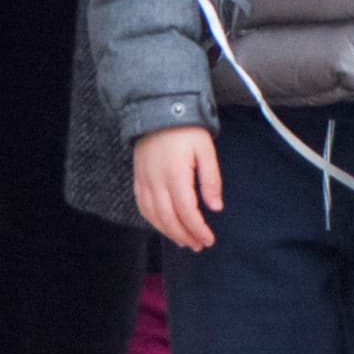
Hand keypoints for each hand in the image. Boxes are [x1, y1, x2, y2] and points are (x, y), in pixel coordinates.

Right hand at [133, 126, 222, 250]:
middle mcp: (156, 182)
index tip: (209, 239)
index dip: (197, 229)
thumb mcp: (206, 148)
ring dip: (169, 233)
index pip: (187, 212)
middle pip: (169, 219)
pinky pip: (142, 207)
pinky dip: (153, 221)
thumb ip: (210, 179)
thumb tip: (215, 208)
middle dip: (185, 236)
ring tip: (184, 241)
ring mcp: (144, 182)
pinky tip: (163, 225)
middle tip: (199, 245)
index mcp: (175, 175)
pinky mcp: (137, 179)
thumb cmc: (186, 128)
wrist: (157, 108)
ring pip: (154, 217)